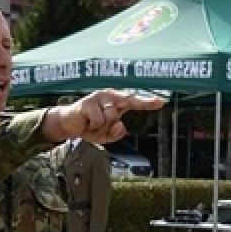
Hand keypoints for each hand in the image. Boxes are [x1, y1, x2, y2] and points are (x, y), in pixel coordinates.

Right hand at [45, 90, 165, 143]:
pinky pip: (98, 119)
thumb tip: (121, 124)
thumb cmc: (89, 126)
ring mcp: (99, 97)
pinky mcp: (88, 102)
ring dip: (101, 127)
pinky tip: (86, 124)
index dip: (148, 102)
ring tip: (93, 126)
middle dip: (142, 102)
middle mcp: (110, 96)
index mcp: (117, 102)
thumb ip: (116, 133)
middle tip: (143, 107)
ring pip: (111, 116)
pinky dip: (93, 127)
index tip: (161, 102)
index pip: (135, 101)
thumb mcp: (106, 135)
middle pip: (129, 100)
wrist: (68, 125)